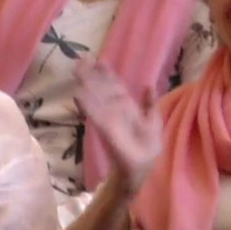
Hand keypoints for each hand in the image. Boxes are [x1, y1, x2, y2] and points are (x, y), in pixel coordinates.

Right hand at [75, 66, 162, 195]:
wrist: (140, 169)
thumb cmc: (146, 146)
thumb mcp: (152, 121)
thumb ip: (150, 104)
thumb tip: (148, 85)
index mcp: (127, 108)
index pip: (115, 88)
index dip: (108, 75)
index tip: (99, 60)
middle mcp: (115, 111)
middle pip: (102, 89)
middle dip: (92, 75)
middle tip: (80, 60)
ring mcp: (109, 120)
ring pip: (97, 98)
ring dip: (87, 84)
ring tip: (77, 70)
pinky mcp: (106, 130)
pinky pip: (96, 115)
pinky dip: (87, 104)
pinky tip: (78, 94)